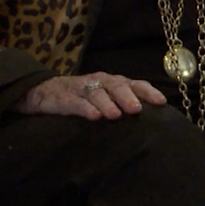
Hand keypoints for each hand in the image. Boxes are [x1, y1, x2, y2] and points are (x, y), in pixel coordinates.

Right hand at [14, 72, 165, 120]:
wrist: (42, 92)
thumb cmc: (83, 99)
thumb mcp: (105, 99)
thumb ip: (124, 106)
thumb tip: (152, 122)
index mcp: (113, 83)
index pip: (134, 83)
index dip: (148, 92)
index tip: (161, 102)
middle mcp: (100, 82)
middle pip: (116, 86)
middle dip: (128, 97)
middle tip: (137, 110)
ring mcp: (81, 89)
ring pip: (97, 94)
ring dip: (107, 103)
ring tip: (115, 115)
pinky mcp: (63, 98)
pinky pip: (75, 102)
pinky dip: (84, 109)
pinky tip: (93, 116)